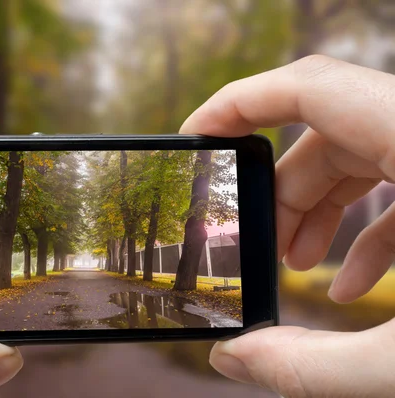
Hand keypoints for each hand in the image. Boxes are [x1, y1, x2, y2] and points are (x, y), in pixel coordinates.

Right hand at [181, 55, 394, 396]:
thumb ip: (310, 366)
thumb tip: (231, 358)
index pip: (312, 86)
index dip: (239, 103)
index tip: (193, 139)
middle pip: (326, 131)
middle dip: (273, 190)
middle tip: (247, 240)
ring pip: (358, 152)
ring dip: (312, 207)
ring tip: (290, 263)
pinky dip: (362, 226)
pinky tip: (344, 281)